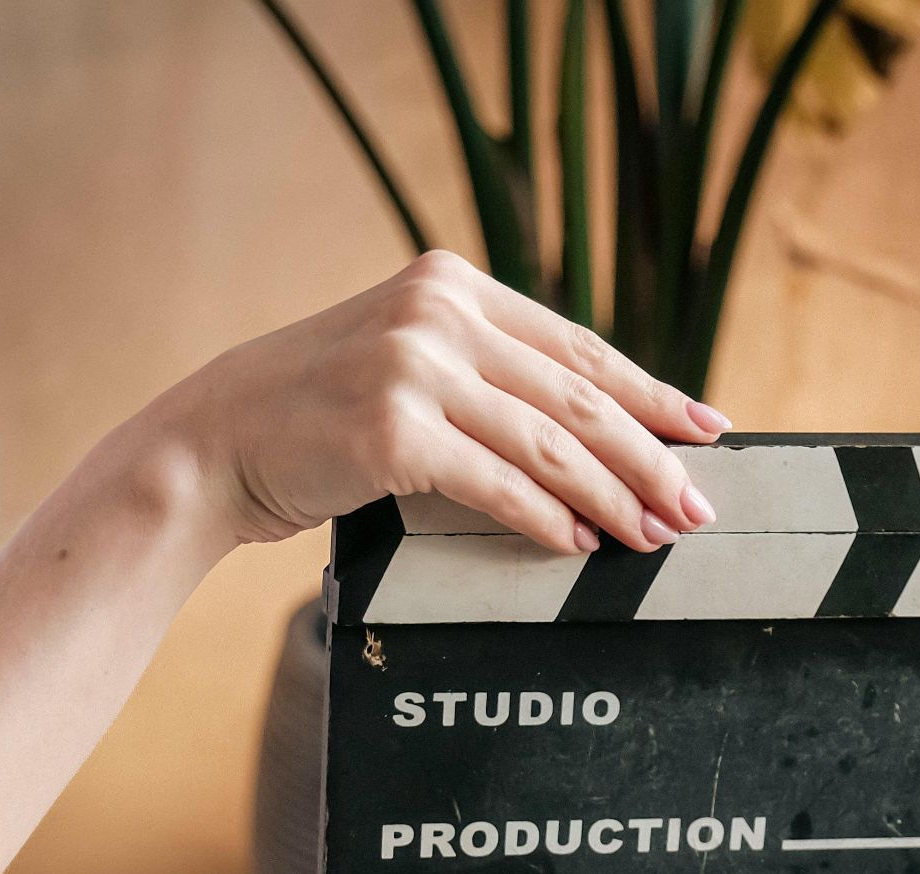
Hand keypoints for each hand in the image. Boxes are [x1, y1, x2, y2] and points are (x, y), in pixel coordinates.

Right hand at [134, 250, 730, 553]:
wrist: (214, 443)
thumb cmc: (318, 414)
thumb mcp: (406, 361)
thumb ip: (487, 373)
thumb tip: (597, 429)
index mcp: (451, 284)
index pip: (577, 347)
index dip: (651, 393)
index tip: (706, 429)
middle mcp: (437, 312)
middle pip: (577, 396)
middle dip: (649, 458)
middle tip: (695, 506)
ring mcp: (414, 367)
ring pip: (550, 444)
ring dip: (612, 498)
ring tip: (651, 535)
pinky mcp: (394, 430)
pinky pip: (499, 483)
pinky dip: (547, 519)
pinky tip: (577, 543)